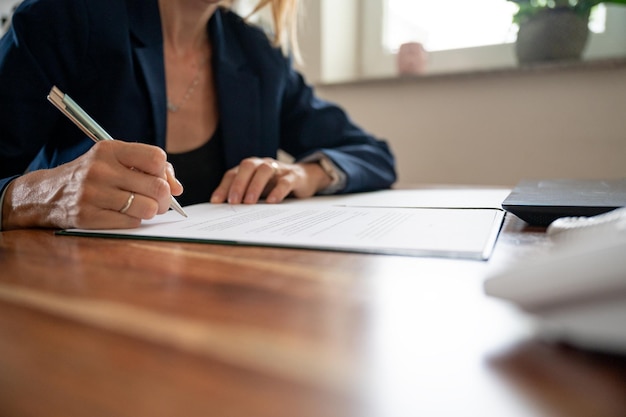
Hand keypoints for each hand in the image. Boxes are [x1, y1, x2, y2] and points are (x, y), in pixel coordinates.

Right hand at [1, 140, 182, 229]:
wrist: (47, 193)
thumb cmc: (93, 175)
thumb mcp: (115, 161)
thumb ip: (150, 169)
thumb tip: (178, 189)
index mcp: (110, 149)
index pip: (157, 158)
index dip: (164, 172)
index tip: (158, 178)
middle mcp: (101, 169)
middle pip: (158, 187)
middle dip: (164, 198)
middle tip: (158, 200)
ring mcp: (93, 194)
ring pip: (148, 208)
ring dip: (151, 211)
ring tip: (142, 208)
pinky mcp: (88, 217)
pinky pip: (132, 223)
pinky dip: (134, 221)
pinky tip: (123, 214)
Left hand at [210, 157, 331, 203]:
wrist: (305, 177)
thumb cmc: (275, 185)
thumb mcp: (258, 189)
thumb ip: (244, 195)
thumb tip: (225, 210)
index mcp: (251, 168)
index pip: (233, 173)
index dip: (223, 186)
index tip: (216, 202)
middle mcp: (262, 164)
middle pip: (247, 166)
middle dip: (238, 184)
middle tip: (233, 201)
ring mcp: (278, 169)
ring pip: (264, 170)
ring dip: (255, 186)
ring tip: (249, 203)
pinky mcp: (294, 176)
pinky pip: (285, 182)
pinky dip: (277, 191)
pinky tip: (272, 202)